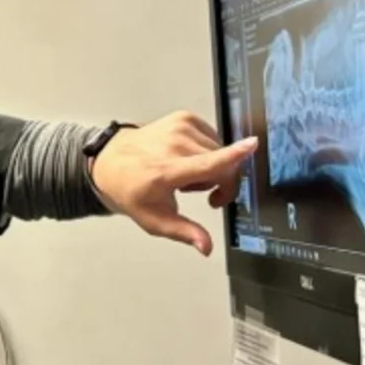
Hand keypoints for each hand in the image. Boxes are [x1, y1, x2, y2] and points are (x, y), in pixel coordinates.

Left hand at [89, 112, 256, 255]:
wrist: (111, 162)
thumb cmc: (133, 191)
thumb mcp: (155, 220)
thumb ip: (184, 233)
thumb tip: (206, 247)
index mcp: (167, 170)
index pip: (207, 163)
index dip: (234, 156)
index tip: (253, 145)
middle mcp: (173, 145)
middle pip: (223, 164)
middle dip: (221, 183)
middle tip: (201, 195)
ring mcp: (179, 127)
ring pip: (220, 151)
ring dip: (213, 166)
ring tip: (188, 175)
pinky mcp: (184, 117)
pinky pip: (213, 137)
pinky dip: (206, 151)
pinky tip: (188, 159)